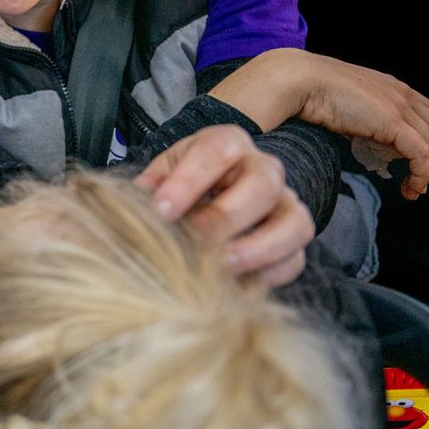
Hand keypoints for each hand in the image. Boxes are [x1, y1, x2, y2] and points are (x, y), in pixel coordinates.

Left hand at [135, 125, 312, 286]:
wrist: (206, 199)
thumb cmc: (180, 186)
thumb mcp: (161, 176)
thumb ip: (147, 187)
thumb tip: (132, 205)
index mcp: (227, 143)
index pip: (216, 151)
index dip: (189, 181)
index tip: (161, 210)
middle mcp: (264, 168)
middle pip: (263, 184)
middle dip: (226, 216)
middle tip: (195, 241)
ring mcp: (286, 204)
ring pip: (295, 222)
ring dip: (259, 248)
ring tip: (224, 267)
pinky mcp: (293, 239)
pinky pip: (297, 257)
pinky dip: (272, 273)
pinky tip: (241, 284)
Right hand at [292, 54, 428, 199]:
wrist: (303, 81)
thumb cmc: (314, 92)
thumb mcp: (349, 105)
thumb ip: (364, 120)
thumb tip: (366, 141)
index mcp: (396, 89)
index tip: (415, 168)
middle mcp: (405, 95)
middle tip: (416, 184)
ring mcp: (401, 107)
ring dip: (428, 173)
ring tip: (411, 189)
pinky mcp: (394, 122)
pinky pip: (421, 154)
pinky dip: (421, 174)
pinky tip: (409, 187)